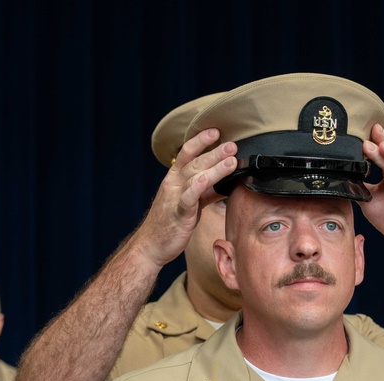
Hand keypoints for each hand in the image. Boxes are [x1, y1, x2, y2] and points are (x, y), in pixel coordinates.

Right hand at [131, 129, 237, 270]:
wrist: (151, 245)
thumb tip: (224, 183)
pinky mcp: (178, 214)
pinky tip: (209, 179)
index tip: (216, 131)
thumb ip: (205, 192)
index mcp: (174, 179)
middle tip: (233, 144)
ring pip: (195, 177)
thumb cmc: (170, 223)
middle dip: (214, 152)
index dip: (201, 141)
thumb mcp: (190, 204)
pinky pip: (188, 198)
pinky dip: (198, 188)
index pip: (187, 153)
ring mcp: (174, 198)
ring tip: (232, 160)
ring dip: (214, 167)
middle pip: (195, 162)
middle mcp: (173, 184)